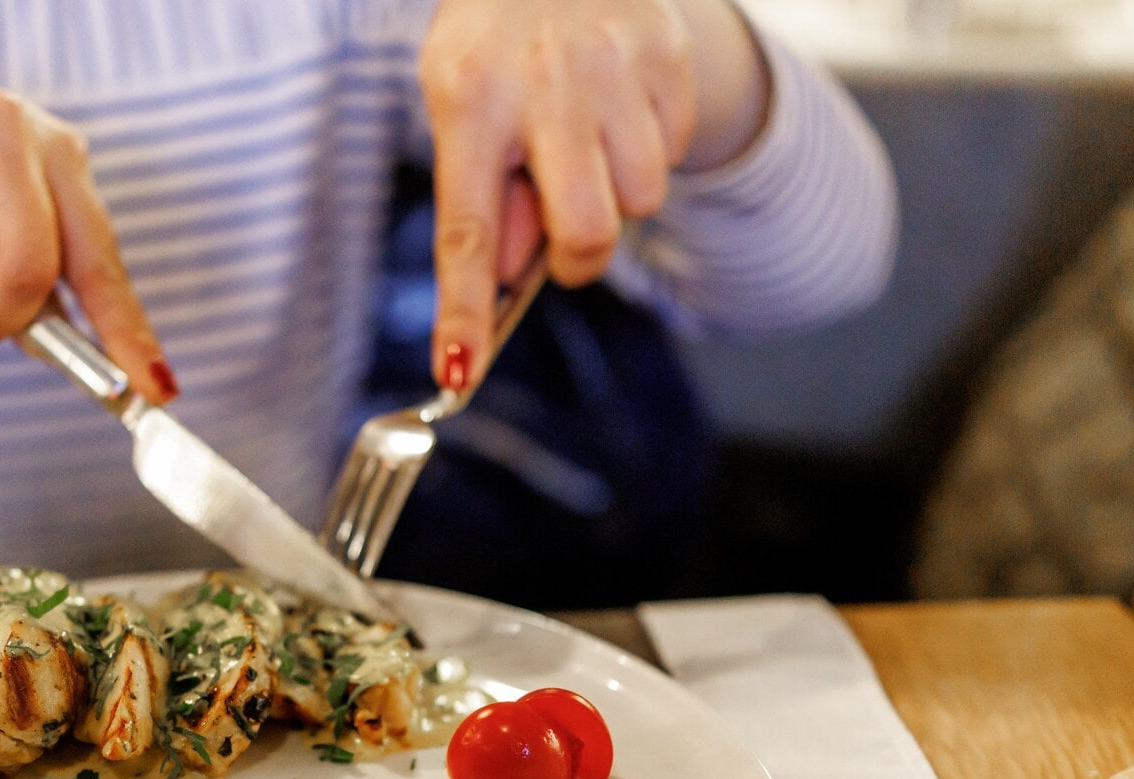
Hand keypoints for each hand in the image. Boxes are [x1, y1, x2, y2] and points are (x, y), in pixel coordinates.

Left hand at [418, 0, 767, 390]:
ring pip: (640, 199)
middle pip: (586, 231)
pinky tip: (616, 106)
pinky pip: (674, 151)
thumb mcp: (461, 105)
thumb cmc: (498, 49)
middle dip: (579, 255)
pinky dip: (647, 147)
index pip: (467, 231)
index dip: (464, 311)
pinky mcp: (668, 57)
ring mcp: (613, 67)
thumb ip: (483, 195)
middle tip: (563, 233)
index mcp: (471, 100)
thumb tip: (509, 279)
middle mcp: (543, 82)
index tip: (459, 375)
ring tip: (585, 139)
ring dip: (617, 193)